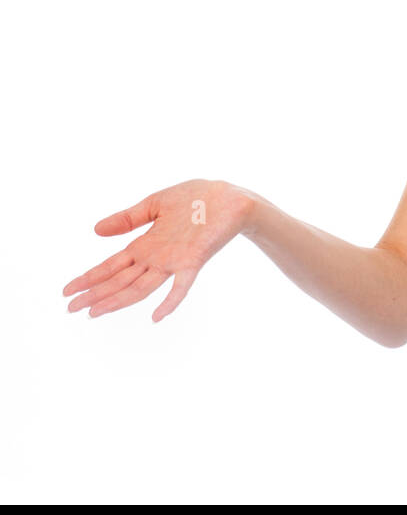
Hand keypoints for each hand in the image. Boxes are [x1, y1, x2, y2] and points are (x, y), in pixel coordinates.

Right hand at [63, 179, 255, 321]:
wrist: (230, 197)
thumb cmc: (196, 198)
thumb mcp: (155, 204)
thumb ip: (128, 219)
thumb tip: (95, 230)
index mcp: (146, 244)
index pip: (112, 266)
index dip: (90, 278)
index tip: (68, 290)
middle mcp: (157, 257)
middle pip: (120, 280)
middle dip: (95, 294)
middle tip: (70, 308)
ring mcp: (174, 261)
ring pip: (140, 286)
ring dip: (117, 300)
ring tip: (93, 313)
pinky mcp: (194, 260)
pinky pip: (182, 286)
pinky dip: (170, 302)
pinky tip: (156, 317)